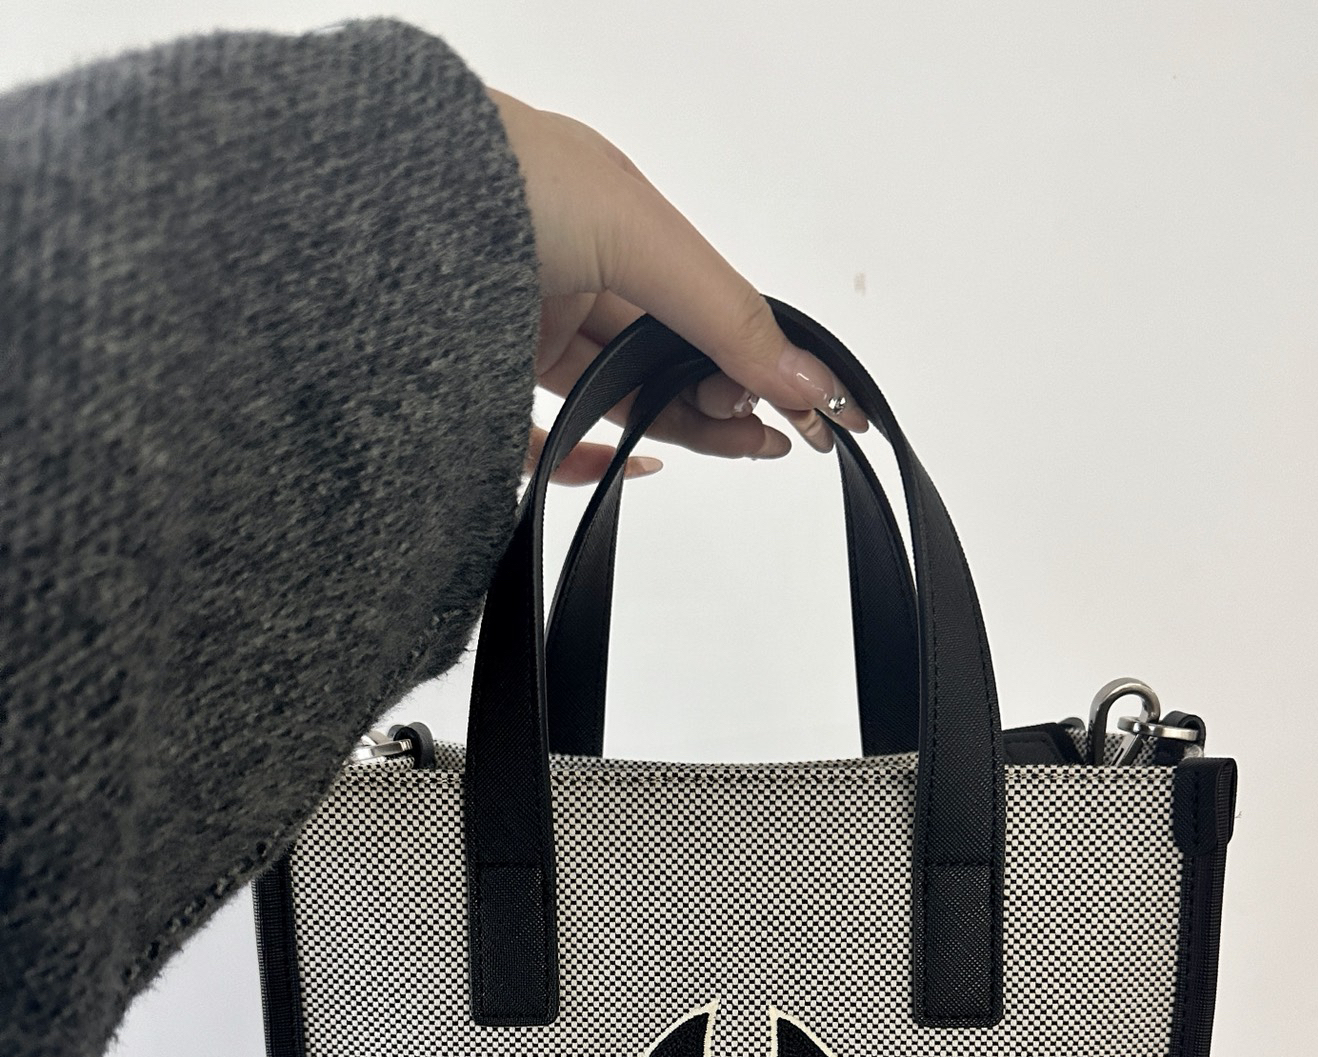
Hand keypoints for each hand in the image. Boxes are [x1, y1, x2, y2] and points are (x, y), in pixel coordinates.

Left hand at [489, 90, 868, 484]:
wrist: (361, 207)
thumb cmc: (492, 177)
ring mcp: (516, 324)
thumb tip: (805, 377)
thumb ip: (724, 312)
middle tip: (766, 441)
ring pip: (610, 397)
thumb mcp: (638, 233)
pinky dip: (579, 460)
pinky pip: (533, 438)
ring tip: (727, 451)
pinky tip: (623, 467)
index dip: (748, 356)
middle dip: (719, 400)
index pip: (697, 302)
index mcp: (605, 214)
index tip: (797, 409)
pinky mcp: (468, 381)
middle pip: (661, 356)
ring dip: (670, 430)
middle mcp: (563, 266)